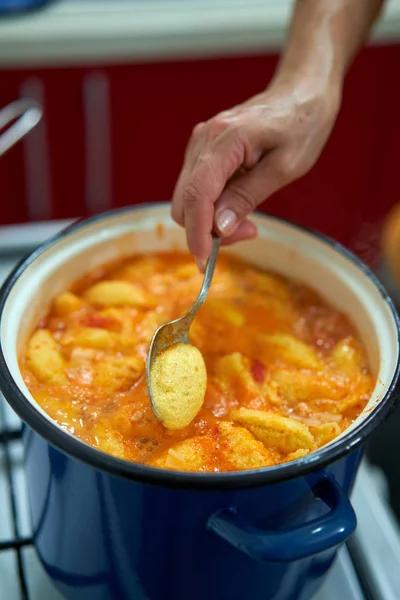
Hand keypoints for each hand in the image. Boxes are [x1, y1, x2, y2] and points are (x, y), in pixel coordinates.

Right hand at [171, 81, 339, 269]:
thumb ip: (247, 197)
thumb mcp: (283, 168)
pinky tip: (237, 205)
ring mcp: (200, 144)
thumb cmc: (301, 126)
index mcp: (224, 140)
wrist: (301, 94)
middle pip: (184, 201)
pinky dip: (211, 207)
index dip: (197, 233)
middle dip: (206, 229)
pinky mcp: (203, 151)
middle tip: (248, 233)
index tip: (205, 262)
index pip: (197, 195)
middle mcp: (203, 140)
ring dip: (210, 220)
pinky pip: (196, 189)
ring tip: (248, 221)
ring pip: (187, 199)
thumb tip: (218, 228)